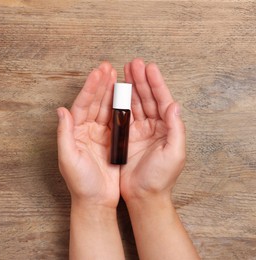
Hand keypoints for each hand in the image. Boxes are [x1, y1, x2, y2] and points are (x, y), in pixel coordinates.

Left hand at [57, 62, 119, 208]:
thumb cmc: (80, 183)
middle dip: (101, 84)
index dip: (90, 88)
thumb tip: (61, 110)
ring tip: (118, 75)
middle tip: (109, 67)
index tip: (98, 73)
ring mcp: (100, 135)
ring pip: (106, 109)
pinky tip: (126, 96)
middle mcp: (86, 131)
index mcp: (75, 132)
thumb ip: (64, 134)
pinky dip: (121, 108)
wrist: (96, 201)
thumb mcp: (68, 159)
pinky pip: (117, 121)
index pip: (81, 105)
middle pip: (94, 103)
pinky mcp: (112, 142)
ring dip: (111, 92)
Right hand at [120, 58, 185, 201]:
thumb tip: (174, 105)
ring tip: (123, 71)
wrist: (142, 196)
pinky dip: (118, 103)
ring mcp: (138, 131)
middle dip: (140, 80)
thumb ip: (176, 129)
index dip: (156, 83)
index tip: (149, 67)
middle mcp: (153, 127)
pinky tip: (114, 91)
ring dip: (129, 87)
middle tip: (133, 63)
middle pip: (147, 98)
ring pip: (134, 104)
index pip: (162, 100)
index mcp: (167, 128)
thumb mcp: (174, 154)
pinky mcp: (125, 137)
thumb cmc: (160, 178)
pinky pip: (121, 116)